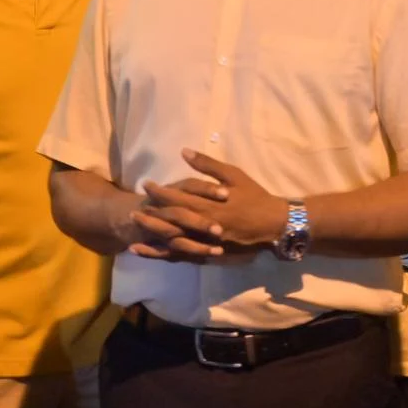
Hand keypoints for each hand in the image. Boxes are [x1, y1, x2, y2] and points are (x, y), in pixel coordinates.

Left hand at [136, 149, 288, 254]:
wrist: (272, 223)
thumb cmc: (254, 196)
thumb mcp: (234, 175)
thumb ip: (208, 165)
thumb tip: (184, 152)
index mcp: (209, 204)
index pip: (178, 198)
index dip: (160, 192)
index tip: (146, 184)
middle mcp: (203, 224)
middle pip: (171, 220)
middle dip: (151, 213)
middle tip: (135, 207)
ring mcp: (204, 242)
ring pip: (172, 240)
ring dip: (152, 233)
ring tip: (134, 227)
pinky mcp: (206, 252)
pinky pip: (179, 255)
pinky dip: (160, 254)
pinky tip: (143, 252)